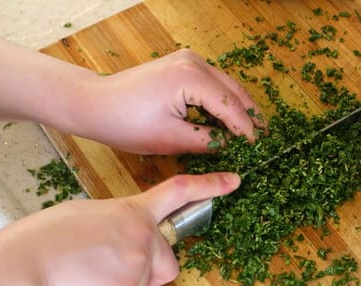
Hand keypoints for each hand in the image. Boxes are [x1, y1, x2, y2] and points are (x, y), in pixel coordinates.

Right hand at [0, 172, 238, 285]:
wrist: (27, 266)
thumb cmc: (47, 237)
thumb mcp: (89, 213)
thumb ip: (120, 221)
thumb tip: (126, 233)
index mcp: (133, 211)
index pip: (179, 193)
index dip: (210, 186)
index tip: (233, 181)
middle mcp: (144, 238)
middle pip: (168, 260)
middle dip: (151, 265)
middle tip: (115, 262)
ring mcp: (139, 267)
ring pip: (147, 283)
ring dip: (127, 282)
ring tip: (91, 273)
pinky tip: (87, 285)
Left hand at [68, 49, 264, 154]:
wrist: (94, 103)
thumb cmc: (126, 122)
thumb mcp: (171, 138)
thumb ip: (208, 141)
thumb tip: (234, 148)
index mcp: (191, 77)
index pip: (230, 106)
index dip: (246, 129)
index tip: (259, 148)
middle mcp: (194, 62)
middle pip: (234, 91)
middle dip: (250, 115)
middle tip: (266, 138)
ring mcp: (188, 60)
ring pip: (226, 86)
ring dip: (239, 108)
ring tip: (253, 131)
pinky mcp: (182, 65)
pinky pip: (213, 83)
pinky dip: (223, 101)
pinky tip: (230, 119)